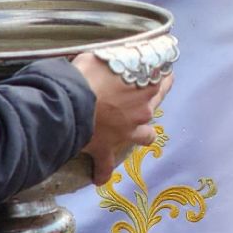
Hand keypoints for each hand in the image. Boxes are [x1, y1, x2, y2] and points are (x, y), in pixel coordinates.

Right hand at [70, 53, 171, 184]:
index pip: (163, 74)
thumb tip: (114, 56)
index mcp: (148, 84)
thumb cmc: (87, 72)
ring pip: (145, 136)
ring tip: (132, 132)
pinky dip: (103, 171)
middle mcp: (144, 109)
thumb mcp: (105, 55)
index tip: (155, 67)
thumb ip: (116, 58)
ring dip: (140, 134)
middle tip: (142, 92)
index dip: (159, 71)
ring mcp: (128, 131)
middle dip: (151, 98)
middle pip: (156, 102)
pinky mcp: (107, 148)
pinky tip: (99, 177)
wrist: (69, 101)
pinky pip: (106, 165)